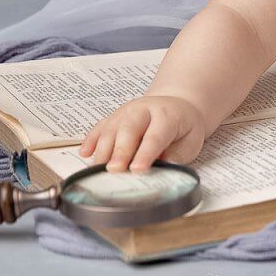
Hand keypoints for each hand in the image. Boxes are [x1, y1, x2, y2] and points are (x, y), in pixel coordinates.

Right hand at [78, 95, 207, 171]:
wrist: (176, 105)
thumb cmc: (183, 126)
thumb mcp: (191, 141)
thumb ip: (177, 155)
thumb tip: (162, 168)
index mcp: (166, 115)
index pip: (154, 136)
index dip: (146, 154)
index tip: (137, 170)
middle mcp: (143, 110)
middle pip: (129, 129)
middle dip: (120, 151)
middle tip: (114, 170)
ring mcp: (126, 111)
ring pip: (111, 128)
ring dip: (103, 150)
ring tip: (98, 170)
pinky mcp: (114, 117)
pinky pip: (99, 127)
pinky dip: (90, 140)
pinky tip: (85, 153)